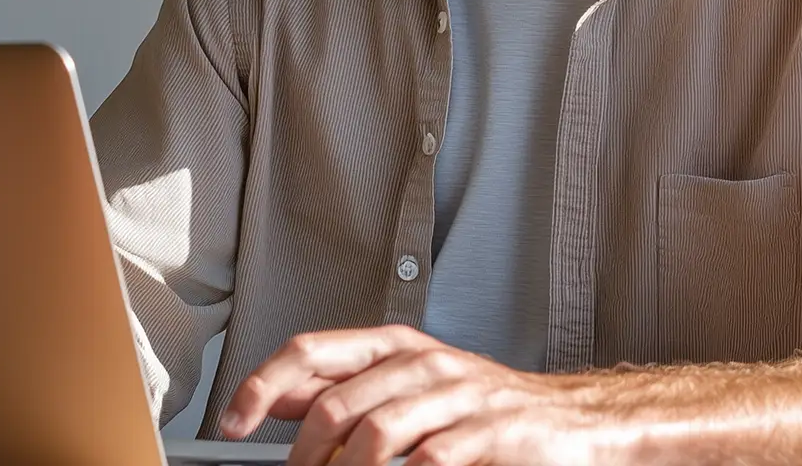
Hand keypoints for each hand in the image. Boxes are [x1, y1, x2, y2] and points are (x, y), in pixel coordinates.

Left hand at [216, 325, 620, 465]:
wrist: (570, 423)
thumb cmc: (485, 409)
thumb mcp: (411, 387)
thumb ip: (348, 388)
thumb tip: (277, 398)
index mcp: (398, 347)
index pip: (313, 350)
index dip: (263, 385)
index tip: (232, 423)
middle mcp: (425, 363)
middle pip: (337, 401)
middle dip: (304, 453)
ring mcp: (460, 396)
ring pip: (376, 431)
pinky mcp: (492, 432)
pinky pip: (430, 459)